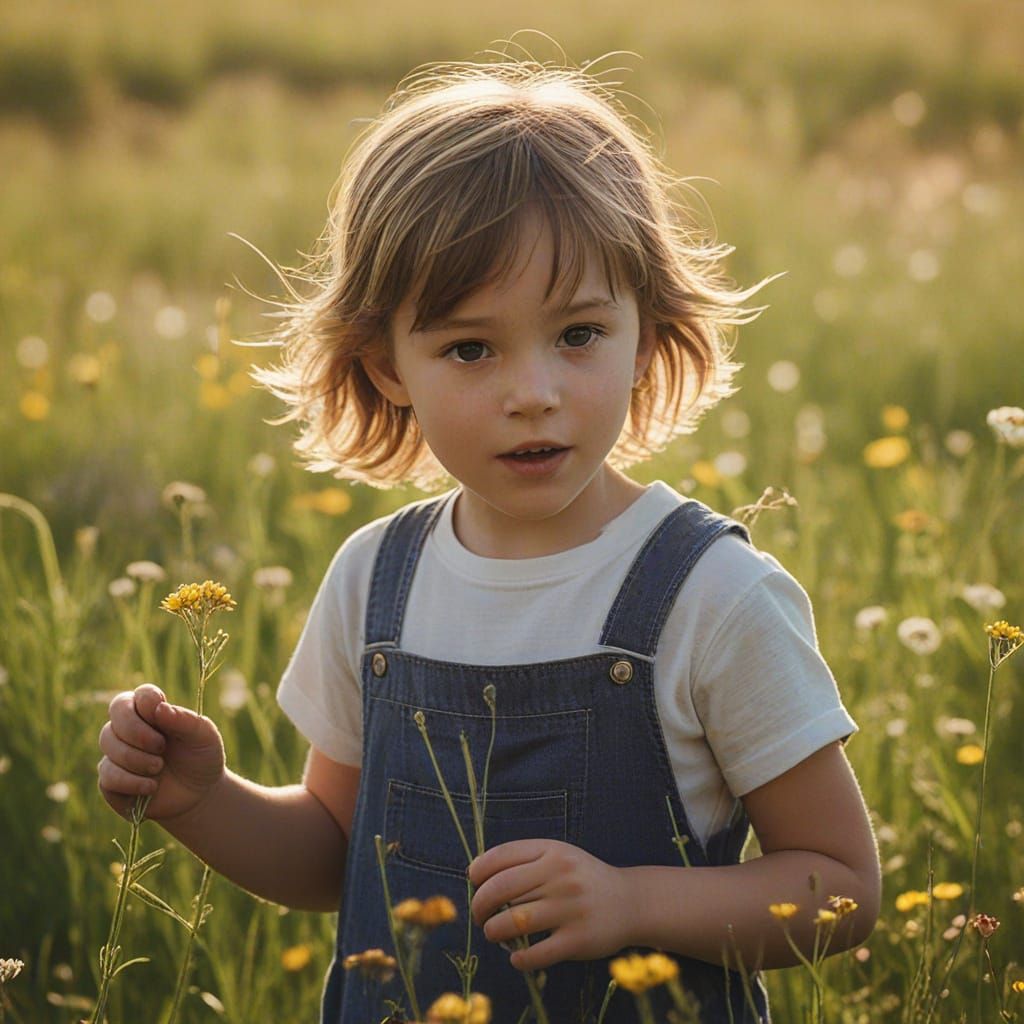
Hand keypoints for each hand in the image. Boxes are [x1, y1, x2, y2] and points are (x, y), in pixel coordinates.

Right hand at [98, 683, 225, 823]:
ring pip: (109, 744)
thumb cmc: (202, 758)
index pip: (138, 694)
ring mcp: (117, 753)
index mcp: (154, 711)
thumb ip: (185, 720)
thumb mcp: (205, 737)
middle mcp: (130, 727)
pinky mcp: (110, 780)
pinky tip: (151, 787)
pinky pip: (107, 776)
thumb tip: (159, 708)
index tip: (160, 715)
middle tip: (161, 747)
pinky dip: (131, 782)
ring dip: (136, 759)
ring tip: (159, 768)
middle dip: (137, 731)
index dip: (146, 701)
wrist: (199, 795)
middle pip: (116, 712)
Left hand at [468, 839, 632, 972]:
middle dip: (479, 906)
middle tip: (479, 917)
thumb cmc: (581, 879)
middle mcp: (560, 875)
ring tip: (494, 934)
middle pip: (500, 890)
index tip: (474, 885)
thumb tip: (474, 872)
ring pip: (513, 922)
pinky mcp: (578, 940)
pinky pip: (537, 954)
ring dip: (493, 932)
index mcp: (552, 851)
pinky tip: (517, 957)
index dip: (478, 872)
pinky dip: (519, 959)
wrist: (630, 902)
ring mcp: (570, 908)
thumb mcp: (558, 855)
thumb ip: (522, 859)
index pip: (500, 857)